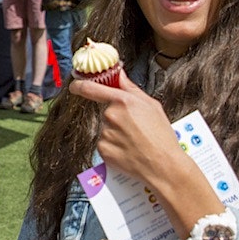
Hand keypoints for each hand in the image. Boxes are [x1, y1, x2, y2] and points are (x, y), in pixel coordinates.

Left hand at [67, 73, 183, 185]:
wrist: (163, 165)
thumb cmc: (161, 135)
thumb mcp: (151, 105)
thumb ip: (130, 88)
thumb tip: (119, 74)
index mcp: (123, 101)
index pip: (91, 88)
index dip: (80, 85)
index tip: (75, 86)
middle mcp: (111, 115)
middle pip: (106, 113)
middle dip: (117, 119)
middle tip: (134, 129)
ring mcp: (105, 133)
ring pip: (106, 130)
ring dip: (116, 134)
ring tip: (134, 142)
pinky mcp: (103, 150)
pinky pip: (104, 144)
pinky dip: (113, 148)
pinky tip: (128, 151)